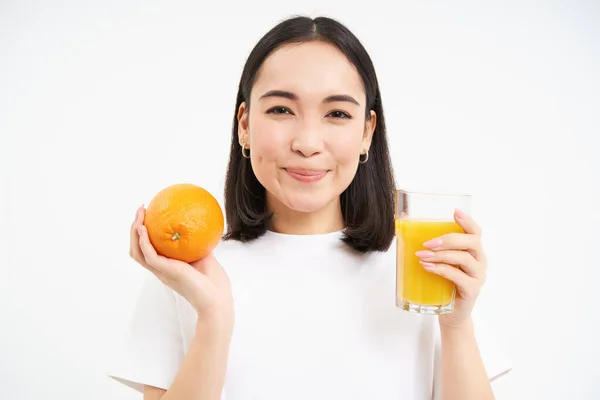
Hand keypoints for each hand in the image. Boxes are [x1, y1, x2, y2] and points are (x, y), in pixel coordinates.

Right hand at [129, 205, 233, 325]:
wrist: (217, 299)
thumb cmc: (214, 282)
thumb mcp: (204, 255)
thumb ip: (198, 243)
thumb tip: (199, 224)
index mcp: (167, 266)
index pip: (147, 250)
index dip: (143, 234)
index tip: (148, 215)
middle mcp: (160, 269)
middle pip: (137, 249)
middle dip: (135, 229)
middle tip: (140, 211)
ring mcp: (161, 271)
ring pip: (137, 252)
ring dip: (135, 232)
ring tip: (138, 216)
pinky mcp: (165, 271)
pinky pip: (148, 255)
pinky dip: (143, 240)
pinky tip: (144, 228)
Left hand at [416, 208, 486, 327]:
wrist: (450, 313)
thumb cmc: (443, 284)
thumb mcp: (438, 262)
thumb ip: (429, 245)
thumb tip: (406, 219)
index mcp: (473, 251)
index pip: (475, 232)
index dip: (467, 221)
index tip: (454, 212)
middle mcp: (480, 261)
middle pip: (471, 241)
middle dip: (448, 239)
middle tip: (427, 243)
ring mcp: (478, 276)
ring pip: (464, 258)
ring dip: (441, 255)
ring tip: (422, 256)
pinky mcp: (472, 290)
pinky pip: (459, 276)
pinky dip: (441, 270)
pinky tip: (428, 267)